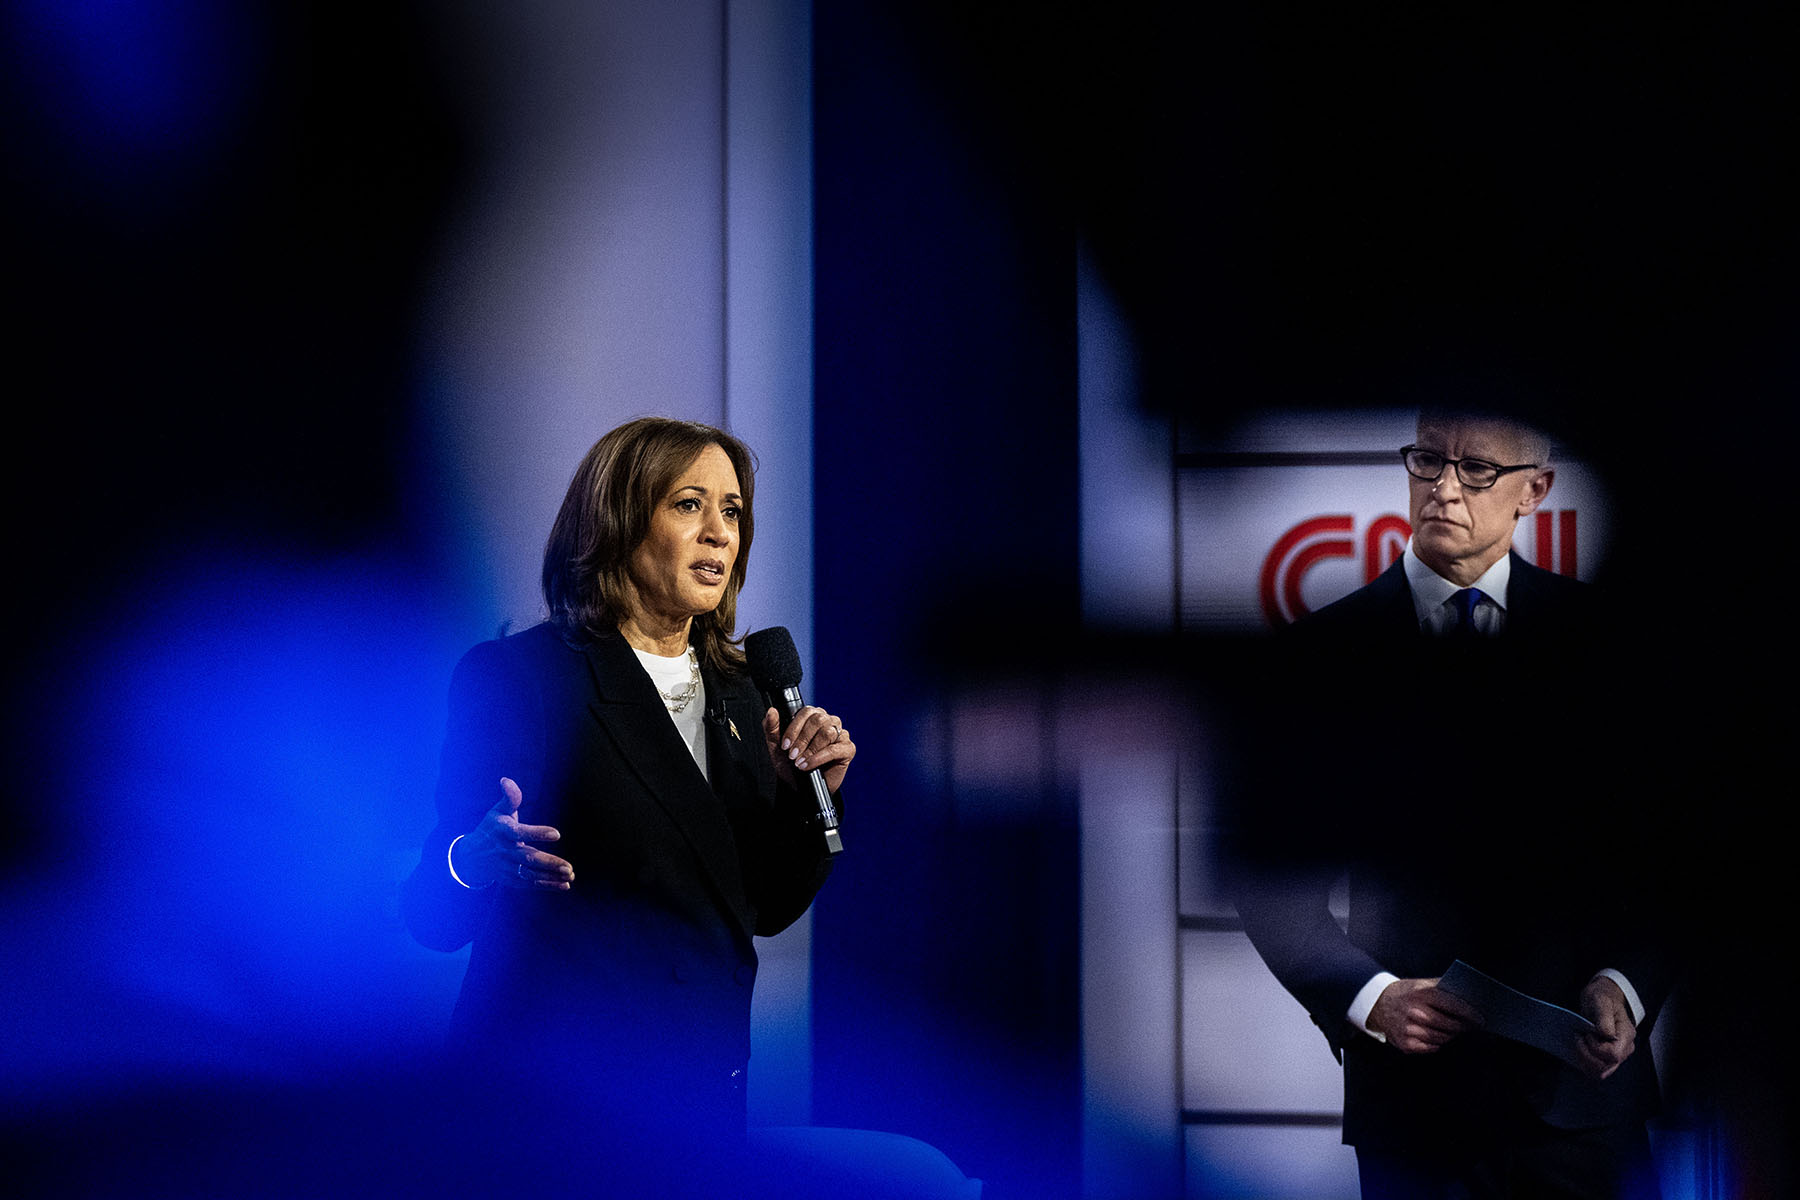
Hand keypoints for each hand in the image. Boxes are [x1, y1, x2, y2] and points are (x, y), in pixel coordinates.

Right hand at [450, 777, 574, 889]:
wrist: (471, 857)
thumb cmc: (491, 829)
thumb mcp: (498, 811)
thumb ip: (509, 798)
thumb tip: (506, 780)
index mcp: (502, 832)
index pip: (520, 833)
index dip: (537, 833)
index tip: (557, 834)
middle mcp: (505, 851)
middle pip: (528, 858)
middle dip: (549, 863)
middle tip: (568, 867)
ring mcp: (508, 868)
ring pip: (530, 874)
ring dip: (551, 876)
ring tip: (570, 875)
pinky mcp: (511, 880)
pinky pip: (530, 884)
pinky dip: (547, 885)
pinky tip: (565, 885)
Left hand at [763, 705, 855, 793]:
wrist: (800, 787)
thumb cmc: (790, 764)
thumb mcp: (776, 746)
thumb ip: (771, 727)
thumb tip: (771, 711)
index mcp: (813, 716)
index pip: (806, 712)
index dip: (794, 728)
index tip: (785, 745)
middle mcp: (829, 722)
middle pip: (818, 719)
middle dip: (802, 739)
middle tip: (792, 755)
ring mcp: (840, 734)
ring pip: (827, 732)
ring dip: (810, 749)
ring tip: (799, 762)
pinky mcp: (848, 749)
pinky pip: (834, 749)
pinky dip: (818, 758)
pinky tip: (808, 766)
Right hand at [1366, 977, 1482, 1052]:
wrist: (1377, 1005)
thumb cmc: (1407, 993)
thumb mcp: (1422, 984)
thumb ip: (1444, 989)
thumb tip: (1471, 998)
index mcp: (1422, 994)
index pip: (1454, 1005)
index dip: (1471, 1014)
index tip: (1482, 1019)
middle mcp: (1415, 1012)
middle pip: (1450, 1025)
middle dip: (1464, 1027)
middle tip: (1472, 1026)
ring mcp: (1410, 1030)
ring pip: (1443, 1038)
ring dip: (1451, 1035)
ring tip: (1454, 1029)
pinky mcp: (1406, 1044)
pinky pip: (1432, 1047)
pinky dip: (1438, 1043)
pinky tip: (1437, 1035)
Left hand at [1575, 976, 1636, 1079]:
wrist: (1603, 998)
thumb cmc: (1603, 998)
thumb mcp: (1601, 1001)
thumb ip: (1604, 1018)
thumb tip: (1605, 1034)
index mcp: (1626, 1035)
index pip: (1613, 1055)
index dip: (1596, 1048)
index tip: (1587, 1034)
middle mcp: (1625, 1048)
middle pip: (1606, 1067)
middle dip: (1587, 1055)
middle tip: (1578, 1037)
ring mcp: (1617, 1055)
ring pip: (1601, 1072)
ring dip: (1584, 1060)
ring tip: (1579, 1042)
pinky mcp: (1607, 1057)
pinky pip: (1596, 1070)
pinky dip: (1584, 1063)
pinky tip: (1579, 1049)